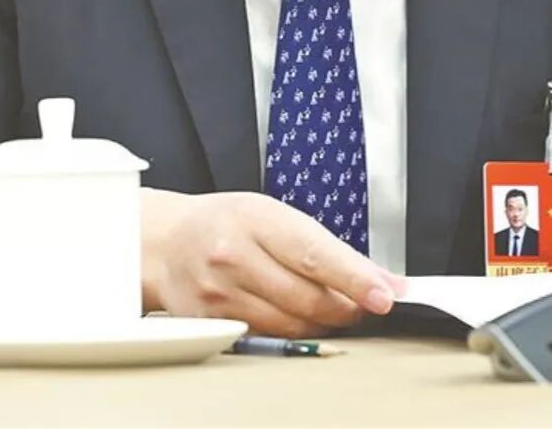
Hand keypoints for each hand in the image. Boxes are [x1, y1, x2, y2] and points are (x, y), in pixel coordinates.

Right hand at [140, 188, 404, 336]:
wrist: (165, 243)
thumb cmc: (226, 223)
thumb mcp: (270, 214)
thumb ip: (321, 245)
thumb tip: (376, 277)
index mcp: (254, 218)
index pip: (314, 253)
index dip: (355, 277)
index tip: (386, 293)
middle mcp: (234, 256)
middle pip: (307, 297)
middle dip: (347, 305)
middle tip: (368, 302)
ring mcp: (220, 293)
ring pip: (291, 324)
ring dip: (324, 321)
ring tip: (337, 307)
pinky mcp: (213, 323)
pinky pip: (269, 336)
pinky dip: (294, 330)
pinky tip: (301, 317)